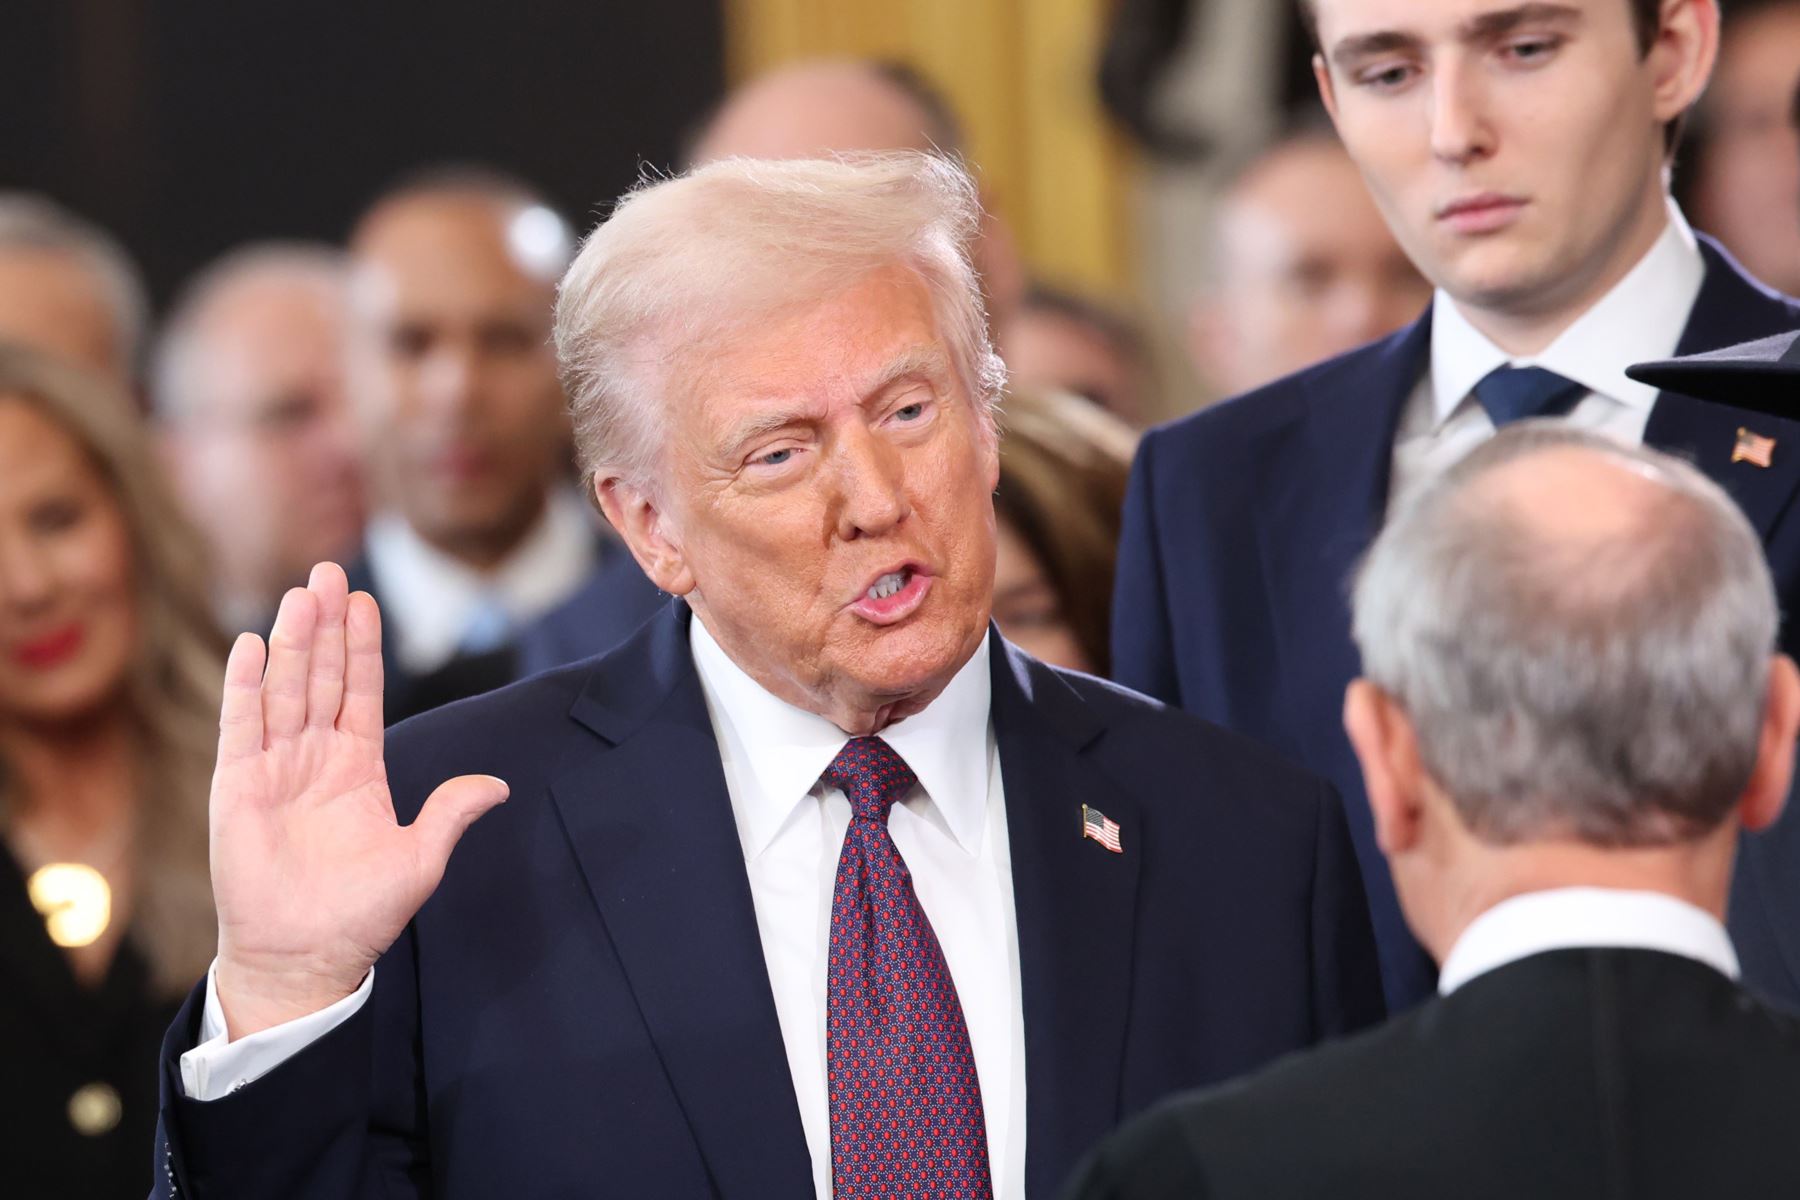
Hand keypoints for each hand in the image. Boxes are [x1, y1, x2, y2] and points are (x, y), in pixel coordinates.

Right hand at [210, 563, 507, 1038]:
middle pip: (320, 677)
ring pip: (284, 690)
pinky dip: (246, 687)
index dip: (363, 646)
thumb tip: (498, 785)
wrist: (305, 957)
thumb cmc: (361, 914)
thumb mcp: (420, 858)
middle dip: (326, 625)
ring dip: (291, 642)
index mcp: (358, 767)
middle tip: (328, 571)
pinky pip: (242, 728)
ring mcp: (274, 769)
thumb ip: (450, 812)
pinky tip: (251, 646)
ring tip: (300, 593)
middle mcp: (315, 758)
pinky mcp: (237, 788)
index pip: (362, 691)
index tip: (365, 599)